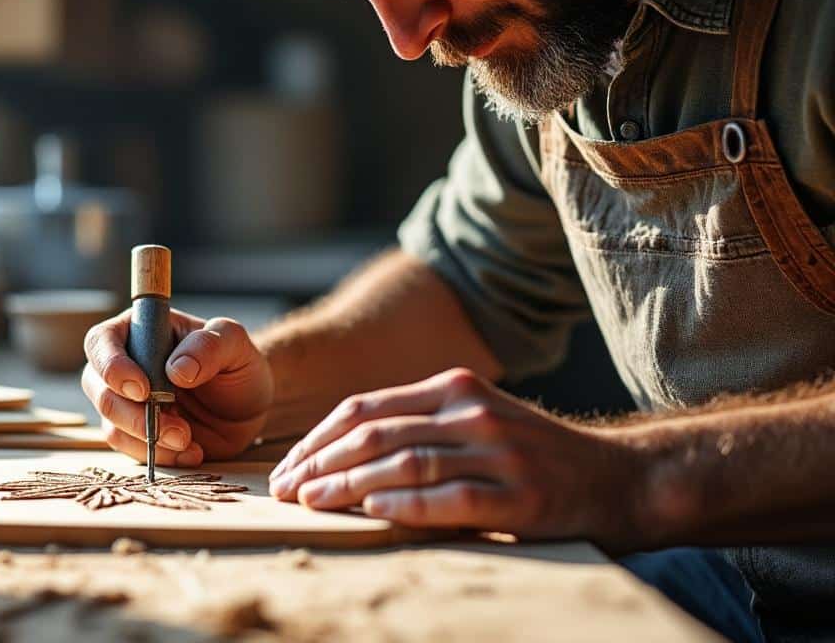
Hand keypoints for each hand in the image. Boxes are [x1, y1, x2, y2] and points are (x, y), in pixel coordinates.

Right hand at [82, 309, 273, 466]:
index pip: (102, 341)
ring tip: (189, 440)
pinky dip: (161, 456)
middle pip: (98, 389)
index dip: (111, 366)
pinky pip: (131, 450)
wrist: (248, 405)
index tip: (142, 390)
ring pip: (111, 425)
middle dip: (134, 415)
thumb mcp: (235, 343)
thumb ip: (209, 346)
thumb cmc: (237, 363)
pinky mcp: (137, 434)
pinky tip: (192, 451)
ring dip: (149, 439)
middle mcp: (125, 365)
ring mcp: (127, 403)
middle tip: (177, 428)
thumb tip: (176, 369)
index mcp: (139, 331)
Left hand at [268, 368, 645, 548]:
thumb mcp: (474, 420)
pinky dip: (404, 505)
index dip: (317, 438)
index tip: (286, 466)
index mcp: (454, 388)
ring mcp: (496, 452)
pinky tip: (371, 513)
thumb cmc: (529, 455)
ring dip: (347, 484)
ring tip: (310, 502)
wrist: (616, 478)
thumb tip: (338, 451)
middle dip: (319, 462)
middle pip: (374, 434)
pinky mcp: (517, 495)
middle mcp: (472, 412)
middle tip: (283, 489)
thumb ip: (418, 425)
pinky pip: (449, 499)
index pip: (365, 409)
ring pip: (403, 464)